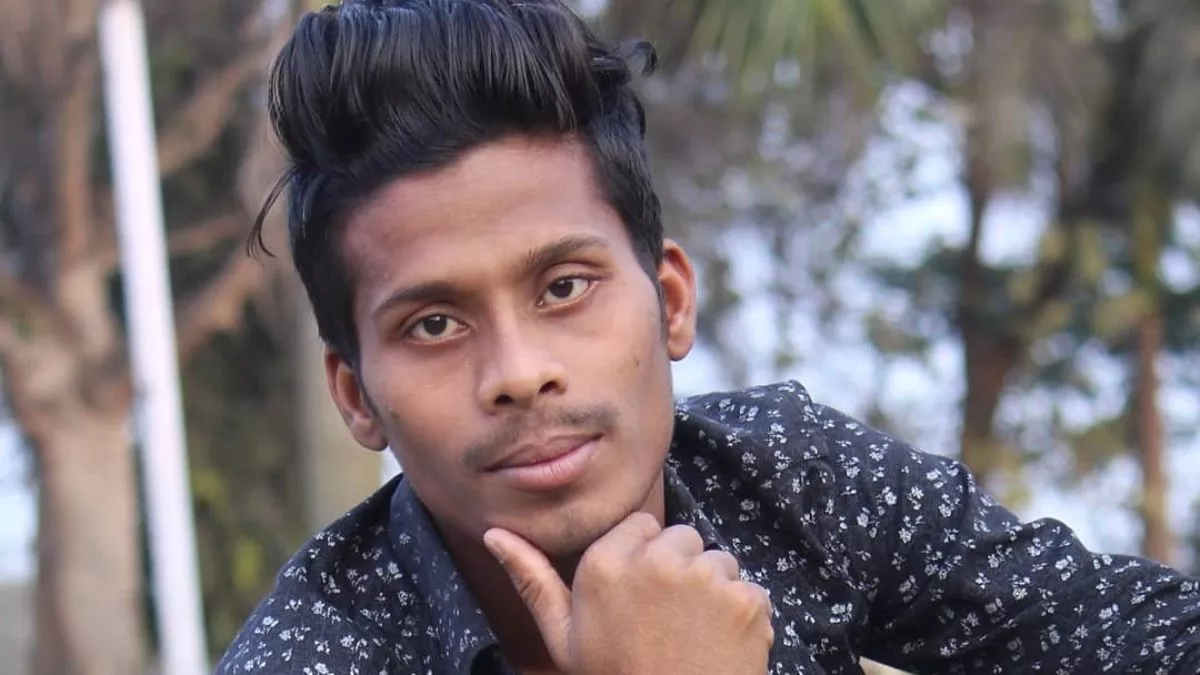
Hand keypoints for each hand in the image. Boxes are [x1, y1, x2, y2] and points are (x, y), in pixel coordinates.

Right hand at [483, 512, 774, 674]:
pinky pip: (751, 590)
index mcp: (606, 564)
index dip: (643, 559)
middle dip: (680, 569)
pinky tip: (720, 647)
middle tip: (667, 621)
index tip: (639, 598)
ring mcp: (707, 577)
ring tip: (693, 636)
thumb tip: (494, 534)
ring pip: (719, 562)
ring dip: (713, 591)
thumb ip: (532, 579)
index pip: (641, 526)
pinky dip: (742, 616)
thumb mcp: (563, 636)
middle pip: (682, 537)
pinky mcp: (746, 599)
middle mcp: (657, 559)